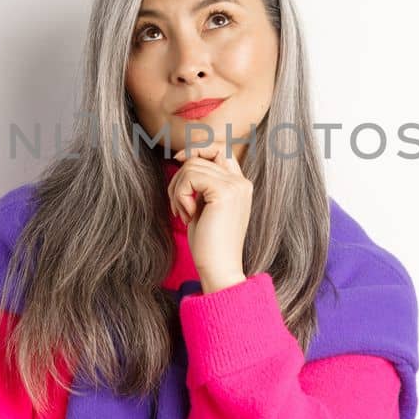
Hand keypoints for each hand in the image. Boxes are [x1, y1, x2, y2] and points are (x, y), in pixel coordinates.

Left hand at [169, 142, 252, 292]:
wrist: (219, 268)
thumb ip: (202, 184)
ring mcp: (236, 185)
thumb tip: (185, 158)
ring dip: (177, 189)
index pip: (219, 150)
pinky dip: (180, 194)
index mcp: (240, 185)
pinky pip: (190, 176)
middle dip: (180, 176)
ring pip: (192, 166)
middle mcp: (241, 182)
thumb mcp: (204, 206)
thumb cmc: (208, 243)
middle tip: (177, 203)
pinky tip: (187, 215)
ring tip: (182, 213)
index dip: (197, 151)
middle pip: (201, 156)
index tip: (178, 161)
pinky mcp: (225, 191)